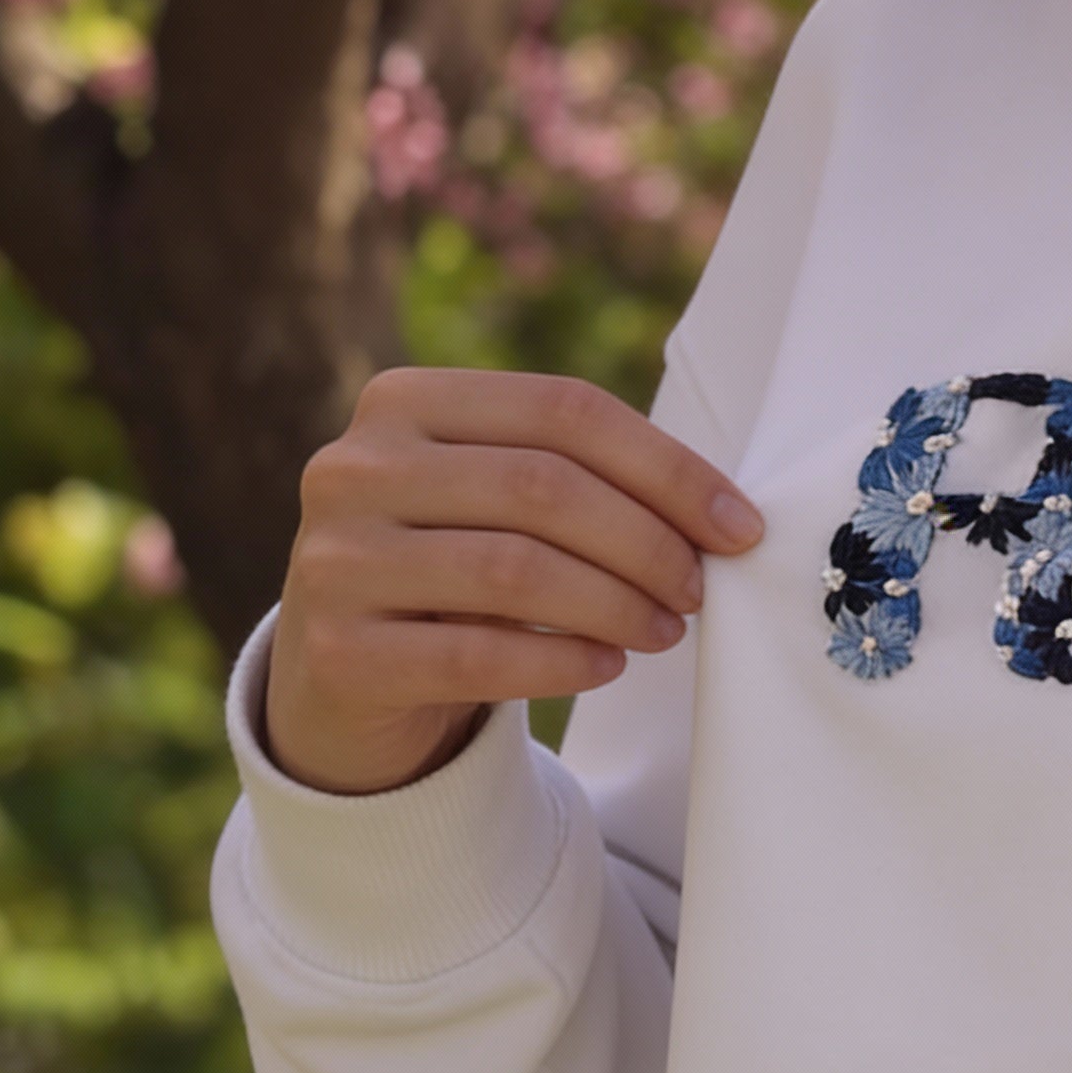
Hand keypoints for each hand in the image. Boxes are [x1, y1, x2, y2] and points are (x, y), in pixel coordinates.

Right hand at [264, 368, 764, 797]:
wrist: (344, 673)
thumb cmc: (454, 565)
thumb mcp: (497, 498)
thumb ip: (584, 478)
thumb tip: (725, 514)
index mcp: (403, 399)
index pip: (564, 409)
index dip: (666, 467)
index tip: (738, 525)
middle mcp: (354, 468)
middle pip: (542, 486)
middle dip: (646, 541)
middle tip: (700, 587)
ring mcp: (333, 559)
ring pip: (512, 570)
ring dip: (615, 604)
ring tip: (667, 630)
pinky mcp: (336, 652)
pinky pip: (476, 655)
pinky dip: (561, 662)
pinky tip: (608, 665)